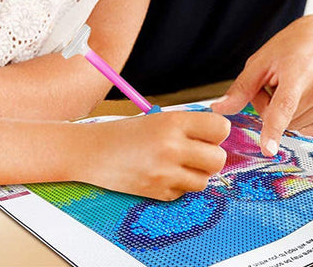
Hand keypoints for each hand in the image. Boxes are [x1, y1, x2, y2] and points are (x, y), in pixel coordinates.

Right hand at [80, 111, 229, 200]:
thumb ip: (188, 126)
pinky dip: (177, 186)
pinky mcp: (158, 193)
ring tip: (178, 164)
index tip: (209, 134)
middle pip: (218, 159)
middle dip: (211, 157)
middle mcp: (172, 147)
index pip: (220, 129)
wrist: (92, 152)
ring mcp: (165, 173)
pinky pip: (183, 193)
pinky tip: (162, 174)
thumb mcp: (159, 119)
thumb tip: (218, 135)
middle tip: (197, 152)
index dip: (217, 132)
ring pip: (204, 180)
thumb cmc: (126, 133)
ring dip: (196, 174)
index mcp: (174, 122)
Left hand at [211, 15, 312, 156]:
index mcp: (299, 71)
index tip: (268, 150)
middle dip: (274, 108)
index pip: (283, 106)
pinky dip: (307, 118)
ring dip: (291, 114)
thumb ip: (242, 88)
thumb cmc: (294, 47)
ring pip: (299, 128)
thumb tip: (218, 111)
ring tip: (298, 86)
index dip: (273, 129)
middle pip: (285, 121)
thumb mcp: (263, 60)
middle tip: (280, 83)